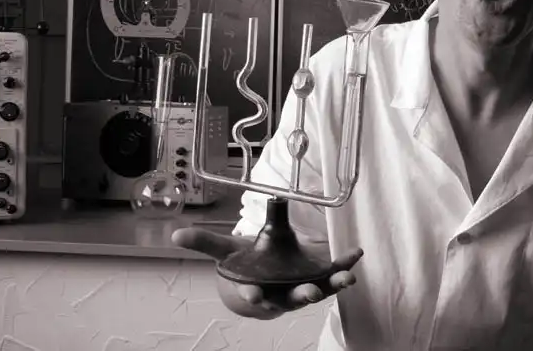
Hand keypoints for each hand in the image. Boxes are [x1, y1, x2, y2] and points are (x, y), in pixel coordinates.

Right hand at [171, 227, 362, 319]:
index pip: (254, 295)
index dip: (253, 296)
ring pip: (320, 290)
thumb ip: (205, 243)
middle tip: (308, 295)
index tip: (254, 294)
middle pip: (292, 299)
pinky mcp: (318, 278)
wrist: (264, 273)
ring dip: (333, 286)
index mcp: (257, 289)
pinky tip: (356, 254)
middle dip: (301, 297)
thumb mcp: (226, 251)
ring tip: (346, 280)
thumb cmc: (245, 262)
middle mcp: (282, 293)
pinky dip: (345, 265)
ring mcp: (303, 288)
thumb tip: (176, 234)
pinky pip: (334, 273)